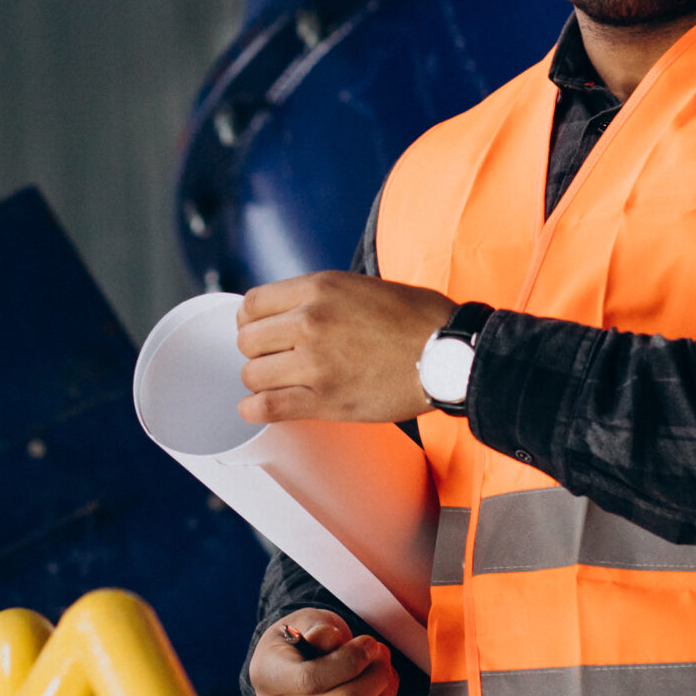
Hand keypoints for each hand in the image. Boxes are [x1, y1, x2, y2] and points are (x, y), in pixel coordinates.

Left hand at [236, 271, 457, 425]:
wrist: (448, 354)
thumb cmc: (417, 319)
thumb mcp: (361, 286)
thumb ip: (321, 297)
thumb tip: (292, 313)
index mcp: (318, 288)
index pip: (251, 305)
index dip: (251, 321)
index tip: (261, 332)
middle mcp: (309, 321)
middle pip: (247, 341)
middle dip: (258, 352)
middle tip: (275, 360)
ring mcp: (314, 362)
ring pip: (252, 375)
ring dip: (261, 381)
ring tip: (278, 384)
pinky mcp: (324, 399)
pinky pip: (267, 407)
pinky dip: (255, 410)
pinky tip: (258, 408)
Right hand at [248, 611, 401, 695]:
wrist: (292, 672)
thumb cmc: (304, 641)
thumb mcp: (306, 621)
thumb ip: (317, 626)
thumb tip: (328, 636)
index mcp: (266, 676)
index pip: (312, 680)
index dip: (351, 661)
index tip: (370, 644)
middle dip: (377, 674)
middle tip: (382, 654)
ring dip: (388, 692)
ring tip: (384, 672)